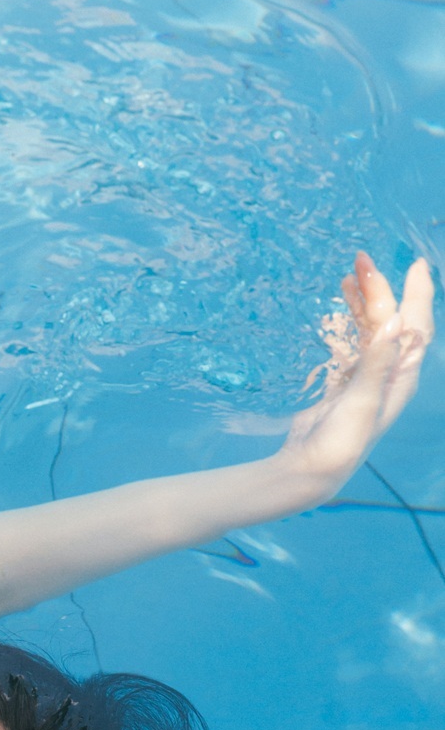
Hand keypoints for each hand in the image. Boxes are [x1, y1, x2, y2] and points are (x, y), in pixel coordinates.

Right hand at [276, 252, 434, 496]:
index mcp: (402, 377)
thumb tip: (395, 319)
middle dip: (382, 290)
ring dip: (364, 302)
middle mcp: (391, 374)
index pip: (417, 326)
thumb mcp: (361, 400)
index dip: (417, 293)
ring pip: (373, 329)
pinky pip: (354, 341)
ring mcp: (369, 377)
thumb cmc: (341, 440)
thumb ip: (377, 360)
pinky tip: (343, 305)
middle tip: (362, 260)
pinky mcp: (347, 381)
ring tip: (350, 276)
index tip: (415, 263)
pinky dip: (350, 320)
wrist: (312, 469)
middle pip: (393, 322)